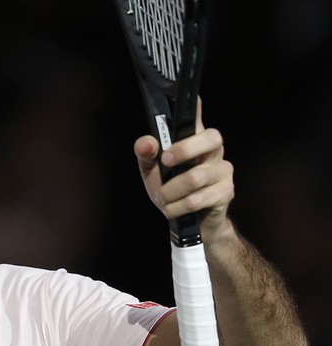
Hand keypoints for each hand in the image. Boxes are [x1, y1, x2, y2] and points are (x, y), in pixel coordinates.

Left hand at [134, 98, 234, 242]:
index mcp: (194, 140)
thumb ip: (146, 156)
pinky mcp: (226, 191)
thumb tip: (145, 143)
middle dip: (183, 150)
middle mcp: (213, 150)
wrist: (190, 223)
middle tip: (165, 162)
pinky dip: (178, 207)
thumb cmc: (171, 191)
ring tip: (163, 199)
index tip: (193, 94)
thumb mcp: (151, 173)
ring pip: (195, 177)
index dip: (195, 105)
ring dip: (171, 192)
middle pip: (210, 138)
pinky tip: (173, 209)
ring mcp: (223, 170)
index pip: (196, 117)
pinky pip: (198, 199)